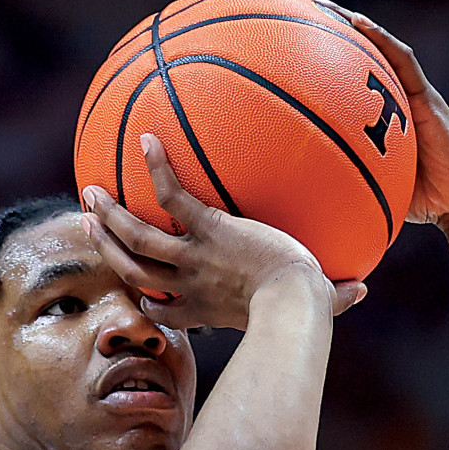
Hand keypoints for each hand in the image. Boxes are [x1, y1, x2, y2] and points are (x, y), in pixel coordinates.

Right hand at [82, 135, 364, 330]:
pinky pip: (172, 195)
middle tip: (86, 223)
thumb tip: (362, 290)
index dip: (141, 296)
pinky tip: (148, 140)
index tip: (130, 279)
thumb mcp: (313, 307)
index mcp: (202, 309)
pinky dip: (158, 168)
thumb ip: (332, 298)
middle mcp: (188, 285)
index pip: (160, 308)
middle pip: (131, 272)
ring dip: (108, 216)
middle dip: (105, 249)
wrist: (293, 300)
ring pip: (134, 240)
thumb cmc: (304, 309)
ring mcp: (193, 258)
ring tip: (89, 191)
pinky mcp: (206, 229)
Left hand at [297, 0, 448, 229]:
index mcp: (384, 112)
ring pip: (378, 45)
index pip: (351, 73)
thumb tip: (310, 201)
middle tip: (297, 0)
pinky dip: (381, 39)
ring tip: (314, 0)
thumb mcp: (378, 187)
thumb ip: (350, 182)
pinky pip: (403, 60)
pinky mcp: (427, 97)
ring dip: (348, 20)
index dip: (325, 53)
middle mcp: (397, 95)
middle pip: (361, 49)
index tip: (291, 38)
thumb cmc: (425, 201)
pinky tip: (358, 22)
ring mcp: (413, 93)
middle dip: (329, 22)